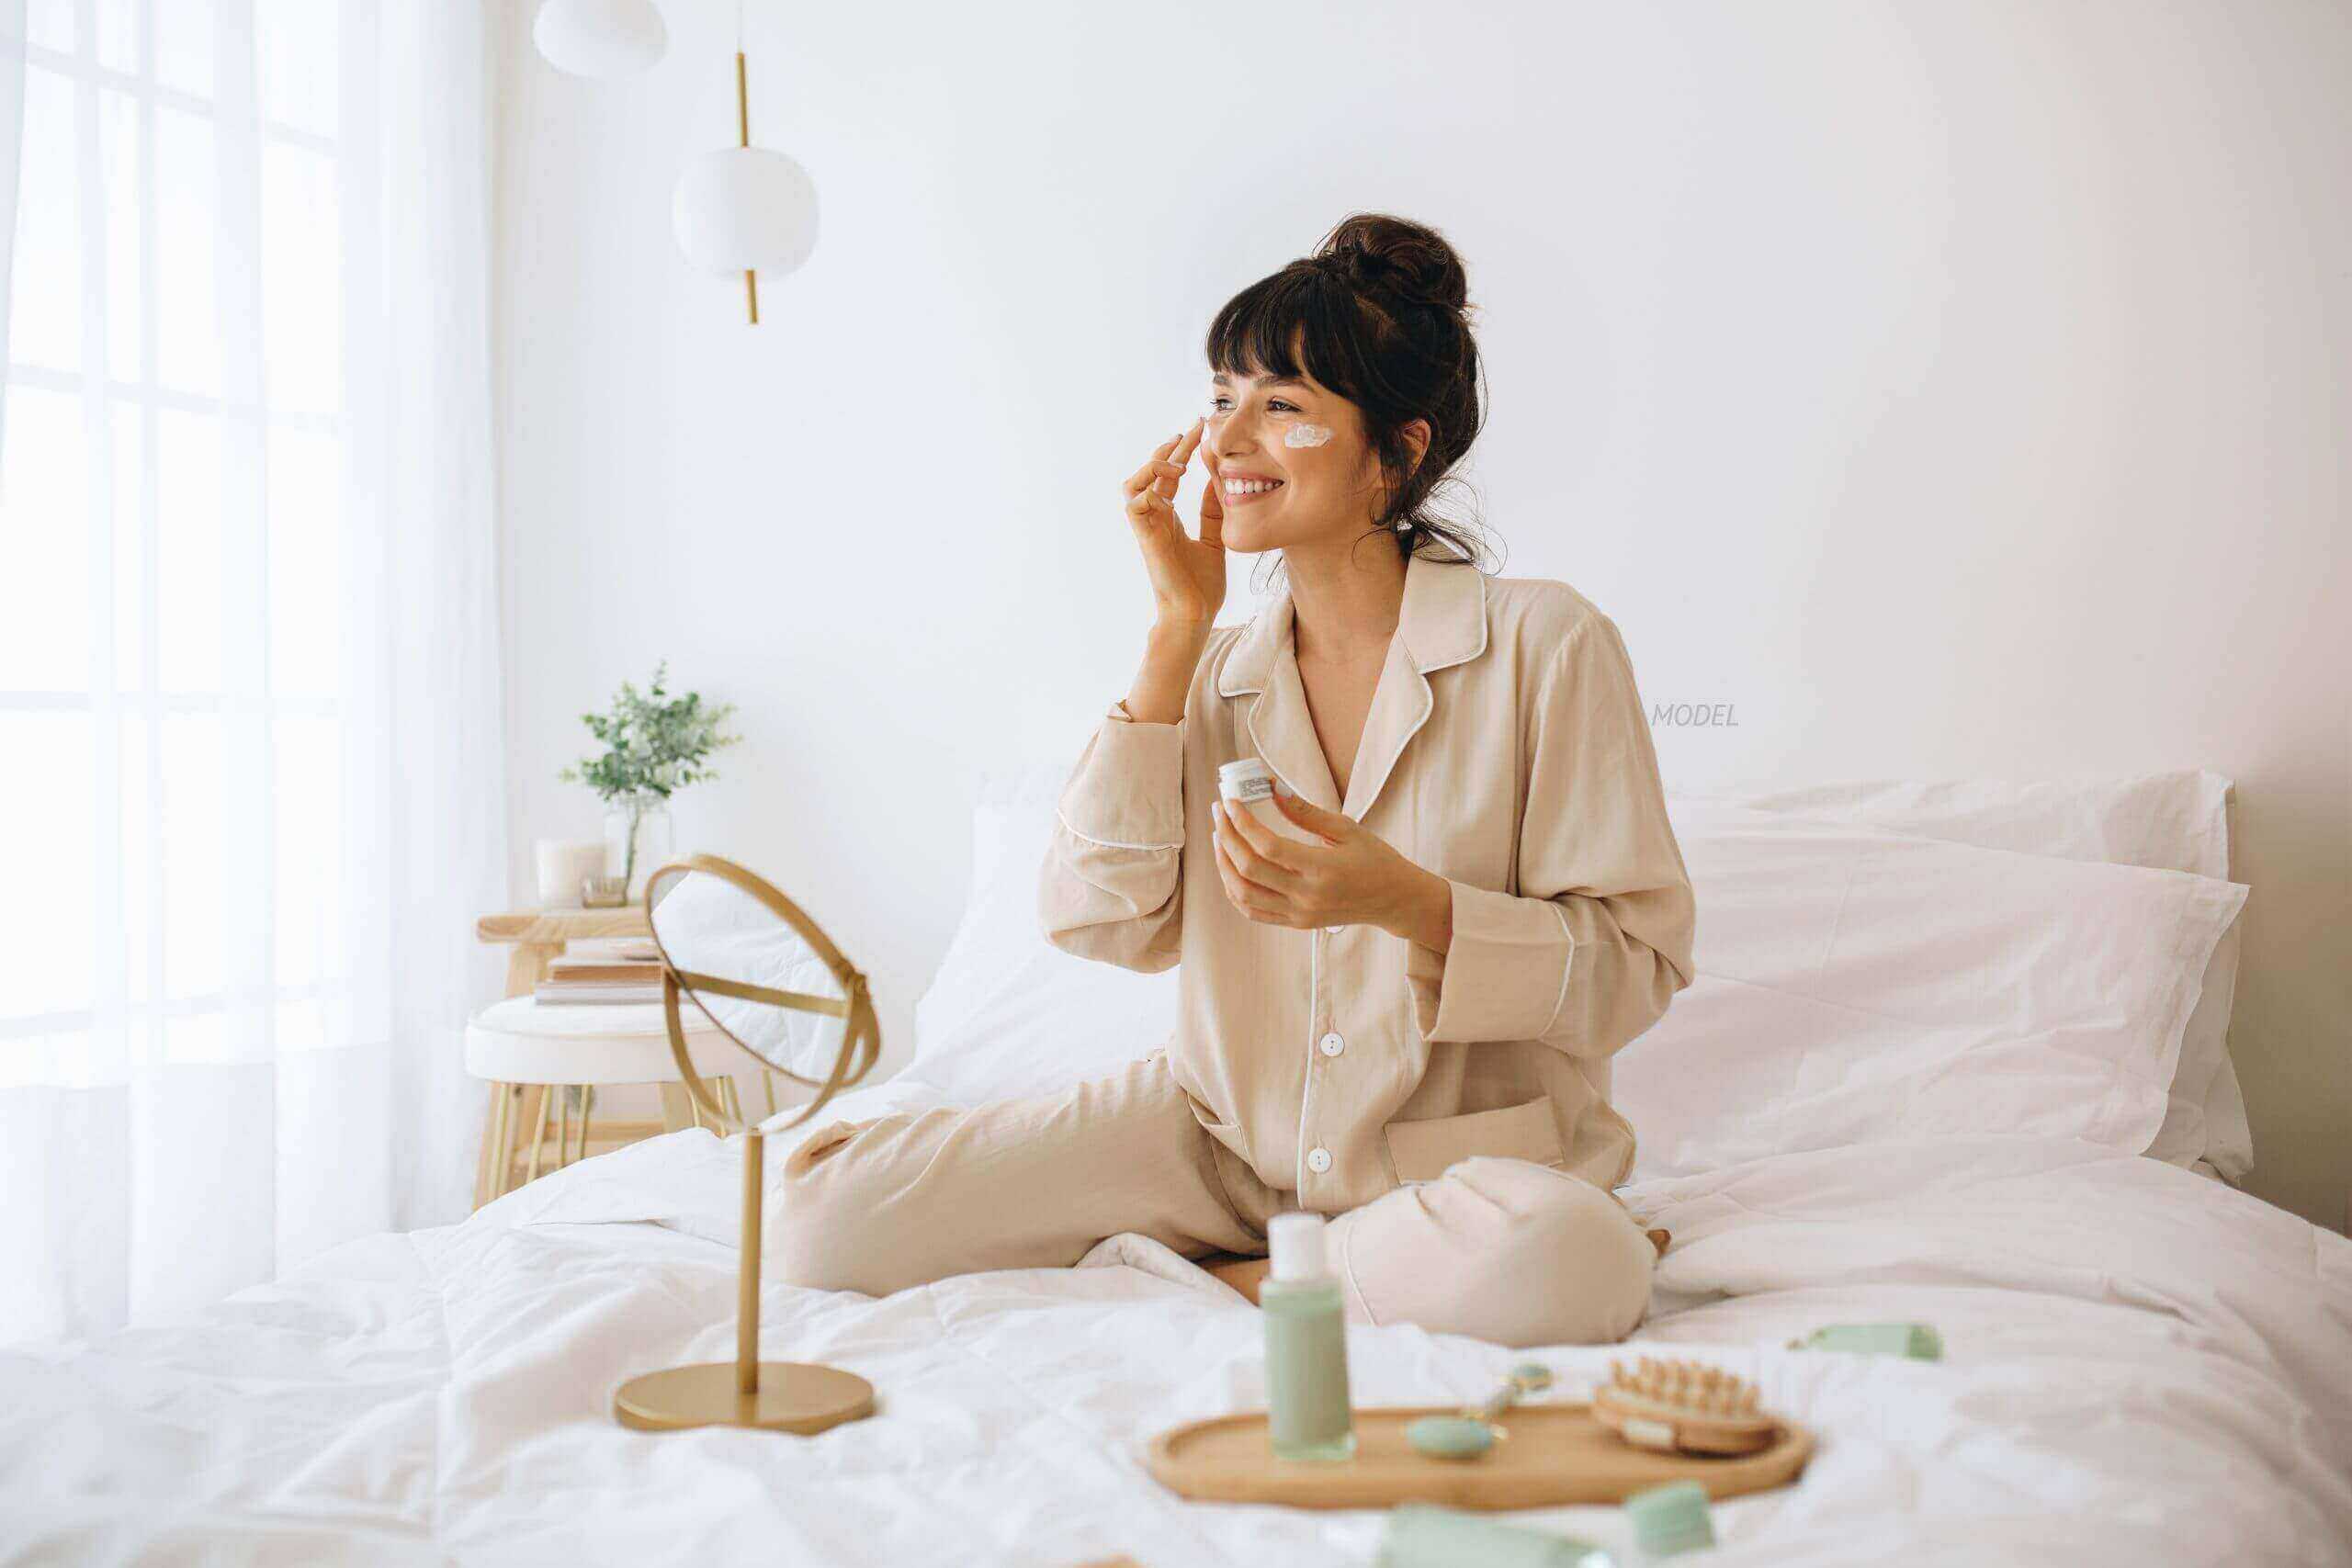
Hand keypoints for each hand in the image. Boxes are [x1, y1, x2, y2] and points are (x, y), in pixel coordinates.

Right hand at [1122, 417, 1225, 626]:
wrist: (1195, 613)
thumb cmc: (1201, 585)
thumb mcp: (1214, 539)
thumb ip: (1212, 511)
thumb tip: (1216, 481)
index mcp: (1168, 517)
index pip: (1169, 475)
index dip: (1182, 450)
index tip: (1201, 429)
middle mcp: (1154, 519)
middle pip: (1151, 472)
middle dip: (1169, 447)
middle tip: (1193, 429)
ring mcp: (1147, 528)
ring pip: (1132, 484)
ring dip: (1152, 467)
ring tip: (1178, 462)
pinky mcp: (1146, 539)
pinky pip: (1134, 506)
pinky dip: (1148, 491)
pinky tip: (1169, 488)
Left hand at [1211, 788, 1452, 948]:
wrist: (1394, 900)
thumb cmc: (1375, 859)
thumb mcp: (1347, 829)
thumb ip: (1306, 812)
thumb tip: (1271, 787)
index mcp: (1322, 869)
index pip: (1268, 846)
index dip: (1242, 822)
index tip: (1230, 802)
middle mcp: (1307, 896)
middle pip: (1249, 868)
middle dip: (1227, 836)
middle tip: (1219, 812)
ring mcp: (1299, 913)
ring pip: (1243, 893)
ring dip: (1224, 864)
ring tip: (1220, 837)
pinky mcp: (1296, 922)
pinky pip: (1253, 911)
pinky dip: (1234, 889)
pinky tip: (1230, 866)